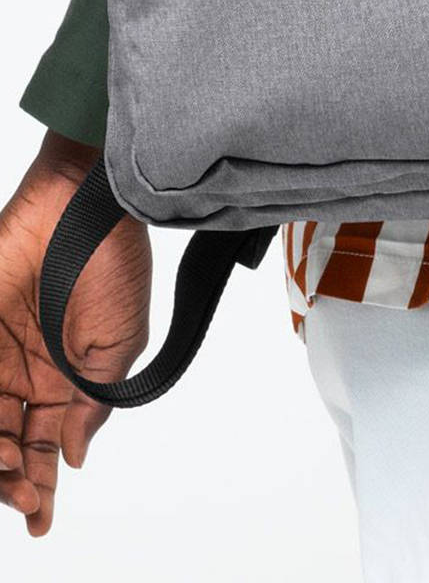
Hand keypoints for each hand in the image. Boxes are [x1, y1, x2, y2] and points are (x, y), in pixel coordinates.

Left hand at [0, 132, 149, 535]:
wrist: (83, 201)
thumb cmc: (113, 259)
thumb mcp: (121, 341)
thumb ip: (94, 403)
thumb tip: (73, 454)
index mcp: (65, 377)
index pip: (45, 445)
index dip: (41, 487)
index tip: (40, 523)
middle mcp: (26, 370)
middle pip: (7, 441)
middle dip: (12, 478)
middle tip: (21, 497)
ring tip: (4, 468)